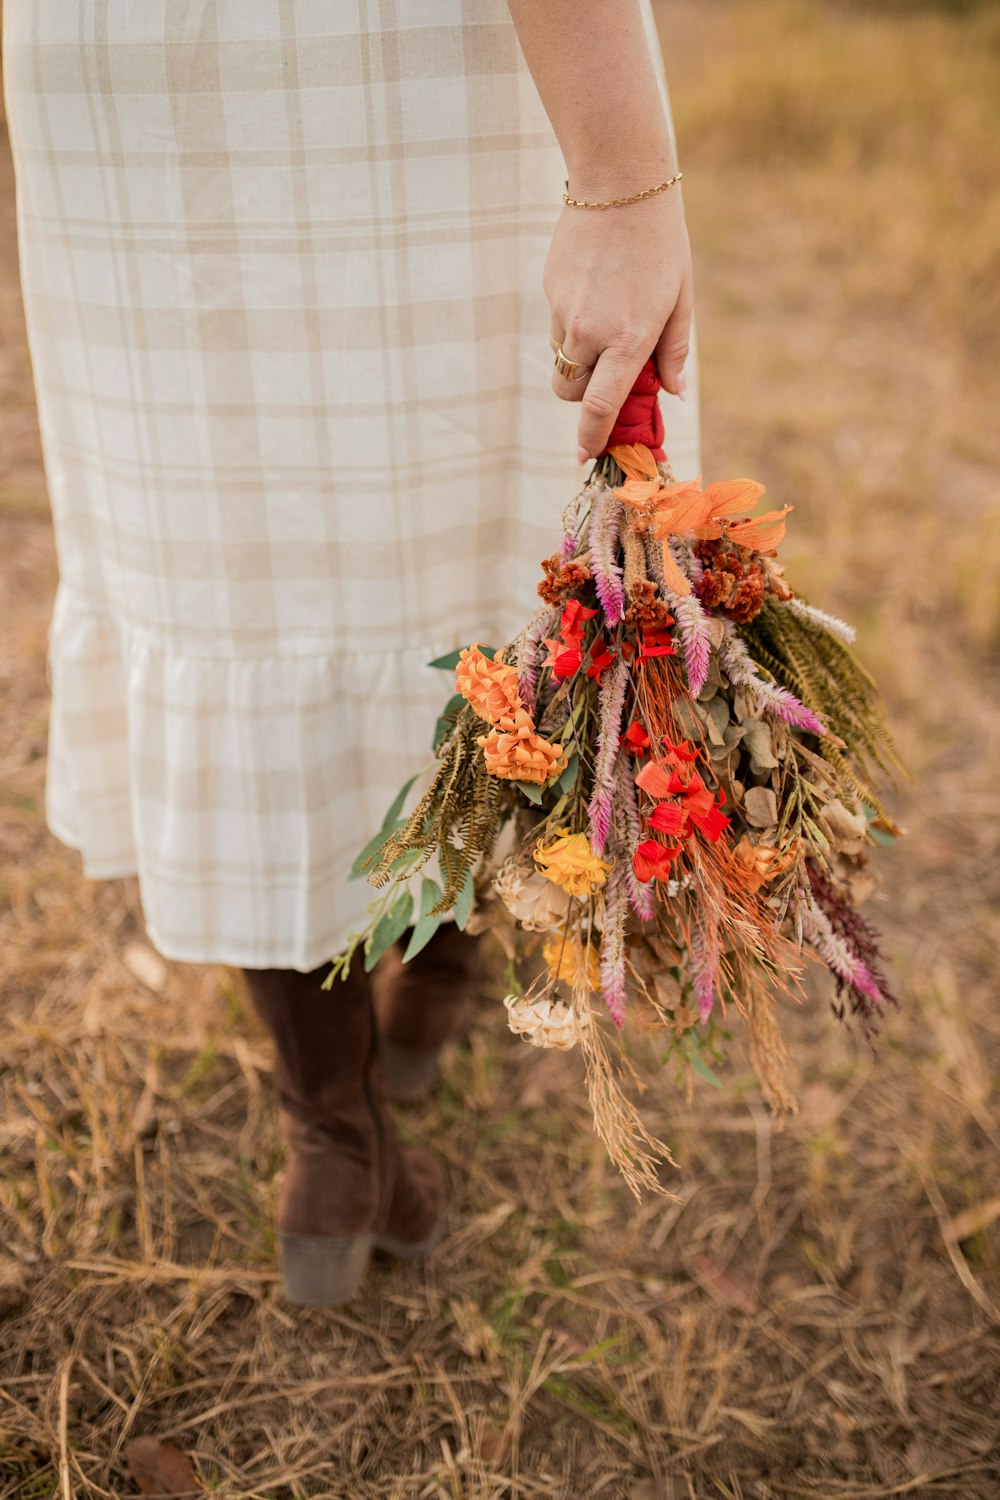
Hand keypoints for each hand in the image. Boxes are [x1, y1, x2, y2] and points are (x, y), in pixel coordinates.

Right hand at [544, 184, 692, 460]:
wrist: (619, 182)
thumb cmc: (662, 243)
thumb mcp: (680, 299)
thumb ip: (673, 352)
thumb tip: (670, 394)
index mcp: (629, 340)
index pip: (600, 408)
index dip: (591, 439)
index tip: (586, 456)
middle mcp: (590, 332)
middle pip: (571, 394)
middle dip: (585, 397)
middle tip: (608, 376)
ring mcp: (564, 312)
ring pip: (562, 361)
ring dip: (580, 359)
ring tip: (607, 319)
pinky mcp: (550, 291)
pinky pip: (557, 324)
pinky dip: (574, 323)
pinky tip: (596, 286)